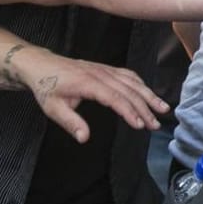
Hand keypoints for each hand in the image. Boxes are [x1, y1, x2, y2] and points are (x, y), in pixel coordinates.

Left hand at [9, 46, 169, 143]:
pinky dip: (140, 84)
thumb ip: (70, 122)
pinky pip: (126, 74)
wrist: (40, 65)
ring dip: (148, 94)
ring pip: (131, 80)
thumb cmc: (46, 86)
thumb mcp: (52, 107)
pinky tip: (147, 93)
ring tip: (162, 108)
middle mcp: (99, 73)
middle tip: (156, 124)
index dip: (129, 111)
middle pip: (128, 90)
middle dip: (145, 107)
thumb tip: (84, 138)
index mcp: (88, 83)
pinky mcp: (104, 68)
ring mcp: (103, 69)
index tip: (140, 125)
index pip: (115, 98)